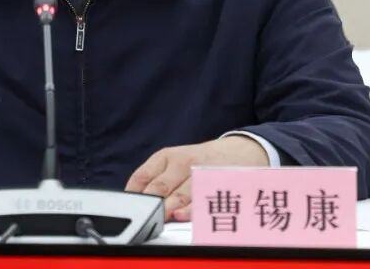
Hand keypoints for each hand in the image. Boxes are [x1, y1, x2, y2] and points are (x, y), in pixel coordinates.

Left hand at [124, 135, 268, 221]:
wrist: (240, 150)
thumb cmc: (201, 160)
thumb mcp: (175, 160)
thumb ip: (155, 178)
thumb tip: (135, 200)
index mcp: (166, 156)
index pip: (142, 176)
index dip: (132, 194)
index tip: (129, 208)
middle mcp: (182, 162)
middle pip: (159, 187)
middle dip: (149, 204)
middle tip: (141, 216)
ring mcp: (199, 173)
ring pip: (178, 195)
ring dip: (166, 209)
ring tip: (158, 218)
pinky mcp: (215, 184)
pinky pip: (200, 201)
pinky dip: (189, 211)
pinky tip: (180, 216)